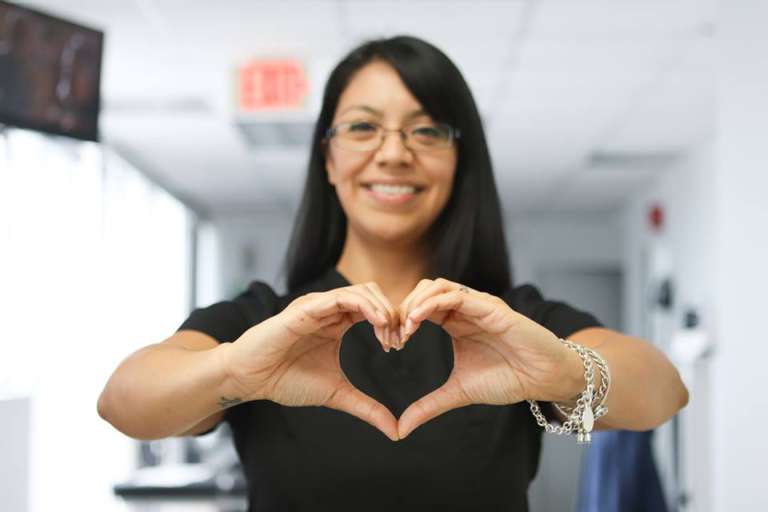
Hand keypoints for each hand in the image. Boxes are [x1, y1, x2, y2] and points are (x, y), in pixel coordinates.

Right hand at [221, 283, 400, 440]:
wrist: (251, 379)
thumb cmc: (286, 380)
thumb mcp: (337, 394)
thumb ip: (367, 407)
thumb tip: (395, 431)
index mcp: (338, 322)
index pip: (375, 309)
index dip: (393, 323)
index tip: (400, 345)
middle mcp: (330, 309)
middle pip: (373, 294)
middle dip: (392, 313)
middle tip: (399, 339)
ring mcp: (318, 306)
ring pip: (361, 291)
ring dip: (381, 309)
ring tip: (390, 332)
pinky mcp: (305, 309)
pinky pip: (340, 297)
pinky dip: (364, 305)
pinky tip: (377, 322)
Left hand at [395, 278, 576, 438]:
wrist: (544, 379)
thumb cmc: (508, 379)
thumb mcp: (459, 393)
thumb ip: (429, 405)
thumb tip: (402, 428)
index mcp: (454, 322)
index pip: (418, 308)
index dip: (400, 321)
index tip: (389, 343)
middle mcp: (464, 308)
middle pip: (422, 291)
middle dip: (402, 309)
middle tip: (392, 335)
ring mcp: (477, 304)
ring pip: (436, 286)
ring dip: (415, 303)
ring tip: (404, 327)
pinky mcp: (491, 307)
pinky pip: (456, 295)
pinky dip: (432, 303)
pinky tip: (417, 320)